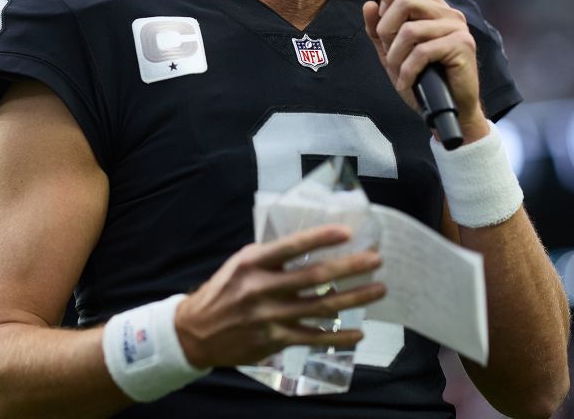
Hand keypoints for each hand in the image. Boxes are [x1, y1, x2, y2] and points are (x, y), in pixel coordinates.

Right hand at [174, 224, 385, 368]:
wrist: (196, 332)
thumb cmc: (223, 291)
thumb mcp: (240, 265)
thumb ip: (271, 258)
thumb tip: (311, 247)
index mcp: (252, 263)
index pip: (291, 247)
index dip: (320, 238)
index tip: (347, 232)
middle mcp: (261, 288)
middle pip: (315, 277)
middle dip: (350, 267)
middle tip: (376, 260)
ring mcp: (269, 316)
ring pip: (321, 308)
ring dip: (354, 299)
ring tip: (378, 290)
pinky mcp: (274, 340)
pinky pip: (314, 338)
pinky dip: (338, 337)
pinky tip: (358, 333)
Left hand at [361, 0, 489, 141]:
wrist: (448, 109)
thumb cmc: (424, 80)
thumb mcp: (393, 54)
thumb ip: (378, 30)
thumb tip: (368, 5)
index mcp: (433, 8)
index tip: (384, 22)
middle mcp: (448, 13)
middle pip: (405, 0)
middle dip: (386, 29)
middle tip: (390, 52)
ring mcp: (457, 27)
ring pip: (410, 29)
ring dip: (396, 56)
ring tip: (399, 72)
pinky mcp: (462, 45)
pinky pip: (422, 51)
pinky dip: (407, 71)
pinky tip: (407, 82)